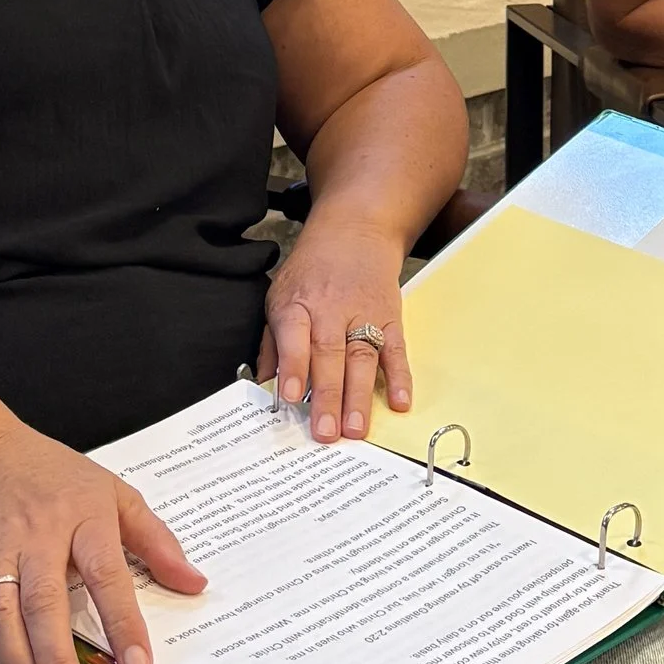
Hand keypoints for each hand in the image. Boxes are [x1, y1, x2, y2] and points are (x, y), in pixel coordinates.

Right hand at [0, 421, 203, 663]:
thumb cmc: (54, 478)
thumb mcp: (114, 492)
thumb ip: (156, 540)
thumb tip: (195, 584)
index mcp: (82, 516)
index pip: (107, 573)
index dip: (122, 622)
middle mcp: (36, 538)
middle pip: (43, 603)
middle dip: (56, 662)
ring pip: (1, 619)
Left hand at [258, 207, 412, 443]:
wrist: (355, 230)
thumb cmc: (312, 270)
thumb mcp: (280, 295)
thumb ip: (273, 343)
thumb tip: (263, 387)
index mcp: (298, 304)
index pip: (294, 336)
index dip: (292, 365)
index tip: (290, 396)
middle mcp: (331, 309)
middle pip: (330, 356)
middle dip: (327, 397)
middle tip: (326, 433)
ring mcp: (364, 313)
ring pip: (362, 358)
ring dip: (360, 397)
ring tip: (357, 430)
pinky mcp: (391, 316)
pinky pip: (396, 349)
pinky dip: (400, 377)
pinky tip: (399, 402)